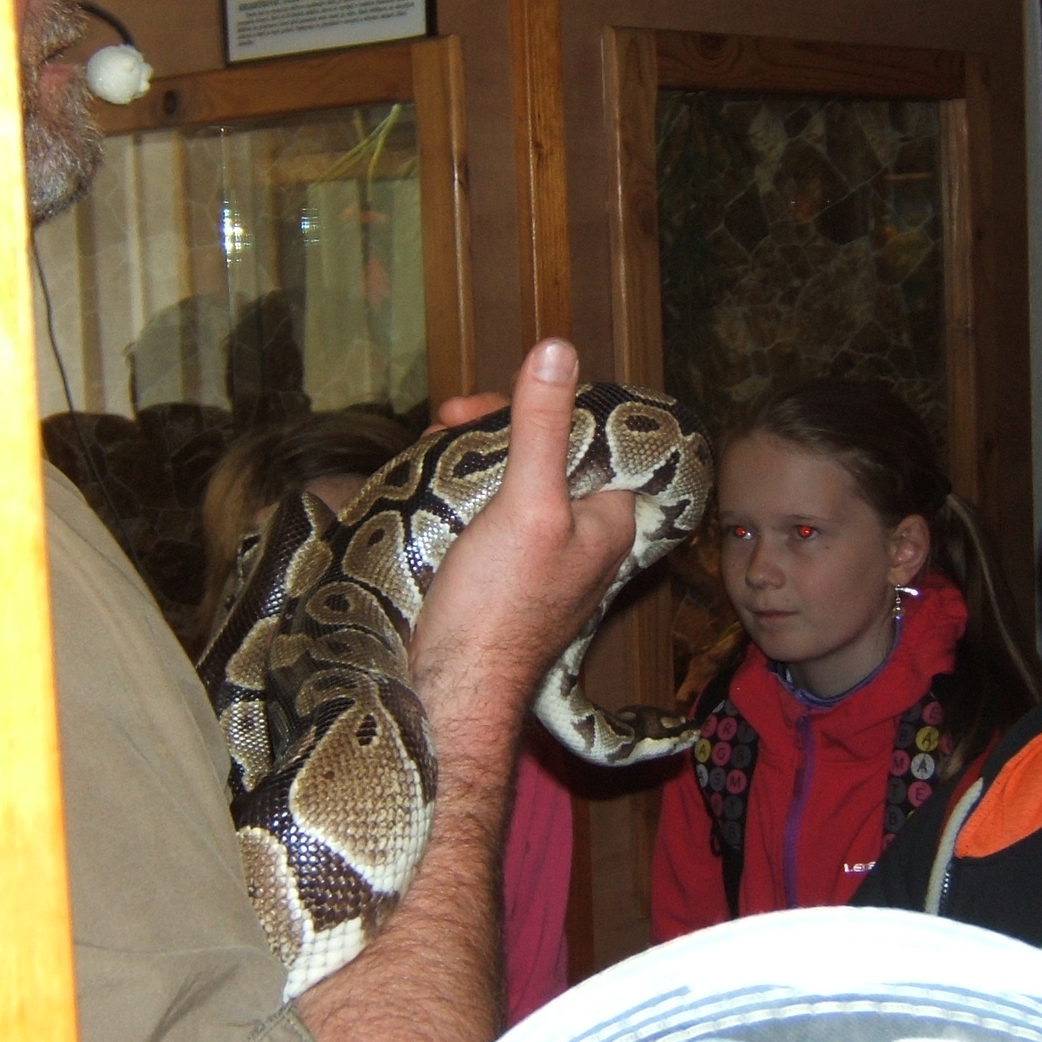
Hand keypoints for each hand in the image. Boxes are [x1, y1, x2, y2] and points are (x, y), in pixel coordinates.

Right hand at [408, 340, 636, 752]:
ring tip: (432, 449)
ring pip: (516, 481)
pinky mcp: (506, 574)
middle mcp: (584, 533)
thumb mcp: (526, 506)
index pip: (588, 432)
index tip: (481, 406)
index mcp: (610, 516)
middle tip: (446, 423)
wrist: (454, 690)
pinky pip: (493, 514)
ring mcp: (543, 555)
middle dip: (495, 430)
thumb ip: (542, 429)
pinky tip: (431, 490)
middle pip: (548, 452)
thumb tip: (557, 352)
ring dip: (474, 458)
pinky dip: (464, 494)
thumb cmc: (500, 607)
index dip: (539, 405)